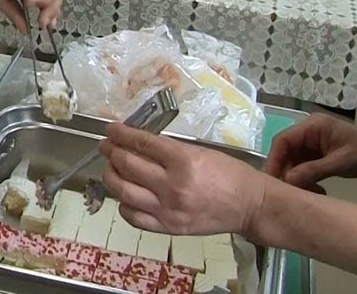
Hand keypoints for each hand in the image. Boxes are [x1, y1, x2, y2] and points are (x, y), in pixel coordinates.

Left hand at [100, 123, 265, 235]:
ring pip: (124, 192)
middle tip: (106, 146)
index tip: (111, 130)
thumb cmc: (229, 175)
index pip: (141, 143)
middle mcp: (172, 186)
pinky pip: (134, 218)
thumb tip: (137, 143)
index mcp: (183, 161)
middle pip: (127, 165)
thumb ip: (168, 150)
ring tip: (111, 168)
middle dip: (111, 152)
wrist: (250, 206)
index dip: (121, 134)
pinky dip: (123, 205)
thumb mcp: (199, 152)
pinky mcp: (169, 228)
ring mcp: (168, 210)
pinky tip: (124, 196)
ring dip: (111, 176)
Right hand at [265, 114, 356, 190]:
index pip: (282, 141)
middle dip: (285, 172)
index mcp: (311, 126)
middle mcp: (308, 132)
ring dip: (296, 178)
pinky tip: (314, 190)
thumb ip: (312, 170)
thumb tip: (287, 180)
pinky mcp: (318, 153)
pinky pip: (303, 165)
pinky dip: (305, 178)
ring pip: (293, 161)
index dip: (274, 161)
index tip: (272, 181)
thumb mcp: (340, 163)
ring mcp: (313, 142)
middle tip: (286, 193)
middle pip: (285, 151)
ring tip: (304, 194)